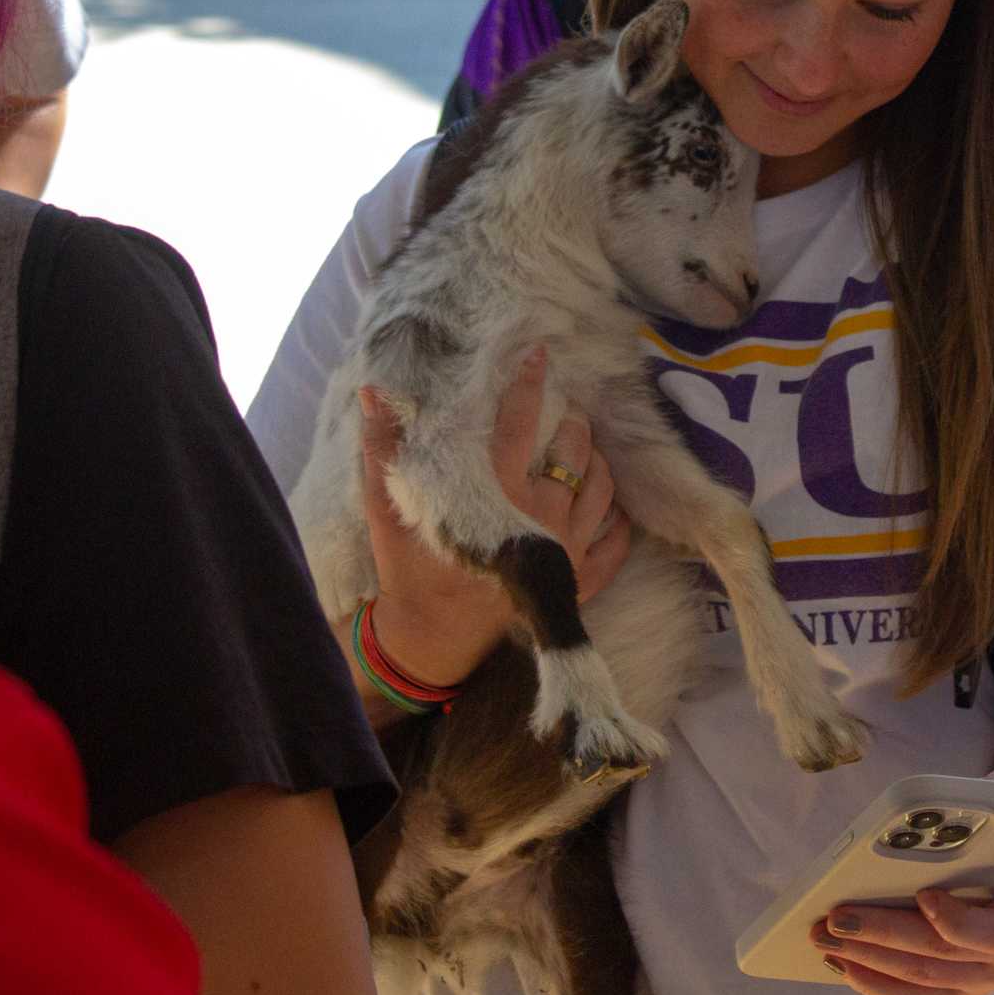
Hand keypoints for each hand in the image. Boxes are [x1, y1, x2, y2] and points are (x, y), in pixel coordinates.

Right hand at [358, 348, 631, 688]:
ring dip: (598, 462)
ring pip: (601, 489)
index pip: (519, 424)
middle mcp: (540, 518)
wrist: (431, 639)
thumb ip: (385, 449)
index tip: (538, 355)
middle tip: (568, 411)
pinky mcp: (579, 583)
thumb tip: (375, 392)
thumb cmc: (409, 570)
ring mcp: (567, 551)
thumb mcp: (390, 508)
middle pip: (574, 452)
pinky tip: (611, 505)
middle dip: (574, 424)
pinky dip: (618, 520)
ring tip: (587, 448)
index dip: (529, 385)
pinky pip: (616, 544)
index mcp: (495, 494)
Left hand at [813, 861, 993, 994]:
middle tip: (837, 917)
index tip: (922, 895)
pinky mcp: (956, 994)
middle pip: (941, 954)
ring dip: (867, 958)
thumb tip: (963, 793)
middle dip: (883, 934)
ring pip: (920, 979)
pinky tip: (842, 963)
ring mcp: (982, 980)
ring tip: (825, 937)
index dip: (959, 919)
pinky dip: (874, 983)